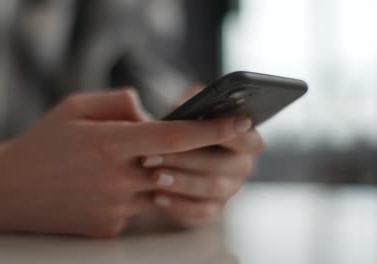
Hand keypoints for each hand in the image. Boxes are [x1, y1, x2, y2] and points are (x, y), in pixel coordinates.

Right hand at [0, 89, 252, 236]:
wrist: (8, 191)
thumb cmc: (41, 144)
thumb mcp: (74, 108)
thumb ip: (119, 103)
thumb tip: (151, 113)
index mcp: (108, 143)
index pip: (174, 136)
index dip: (211, 129)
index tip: (241, 122)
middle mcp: (116, 179)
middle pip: (176, 166)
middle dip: (194, 154)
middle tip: (204, 142)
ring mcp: (114, 209)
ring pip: (160, 189)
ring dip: (160, 174)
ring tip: (136, 162)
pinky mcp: (109, 230)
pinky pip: (139, 209)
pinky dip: (137, 194)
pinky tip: (109, 185)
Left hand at [140, 84, 264, 225]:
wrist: (164, 158)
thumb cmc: (177, 127)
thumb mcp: (183, 110)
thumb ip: (192, 101)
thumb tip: (196, 95)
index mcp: (244, 139)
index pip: (250, 140)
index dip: (232, 135)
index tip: (206, 129)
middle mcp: (242, 165)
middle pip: (226, 165)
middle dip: (189, 158)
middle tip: (156, 155)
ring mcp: (229, 190)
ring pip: (212, 189)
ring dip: (182, 182)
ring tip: (154, 177)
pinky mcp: (212, 209)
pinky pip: (201, 212)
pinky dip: (179, 205)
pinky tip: (156, 198)